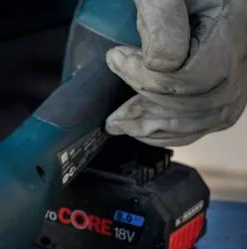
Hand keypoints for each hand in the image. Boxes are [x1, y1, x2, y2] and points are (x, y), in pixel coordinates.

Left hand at [105, 0, 246, 145]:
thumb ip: (162, 17)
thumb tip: (159, 62)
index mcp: (232, 25)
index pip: (199, 77)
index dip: (151, 80)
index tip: (115, 59)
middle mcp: (242, 52)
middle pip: (205, 103)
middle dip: (150, 111)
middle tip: (113, 114)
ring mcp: (239, 70)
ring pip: (207, 118)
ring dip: (157, 128)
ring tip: (120, 125)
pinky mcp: (226, 84)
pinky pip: (208, 121)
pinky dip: (173, 133)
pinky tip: (143, 131)